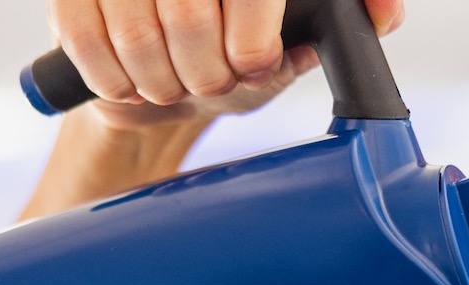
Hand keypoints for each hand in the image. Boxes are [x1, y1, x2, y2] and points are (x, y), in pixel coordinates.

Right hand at [47, 0, 405, 128]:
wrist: (164, 77)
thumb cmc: (237, 54)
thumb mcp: (295, 40)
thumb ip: (347, 20)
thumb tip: (384, 16)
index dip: (251, 39)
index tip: (252, 63)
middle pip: (190, 15)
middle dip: (206, 72)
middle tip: (212, 82)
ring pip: (138, 34)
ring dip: (163, 82)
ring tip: (176, 85)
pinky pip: (84, 40)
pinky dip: (116, 81)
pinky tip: (134, 84)